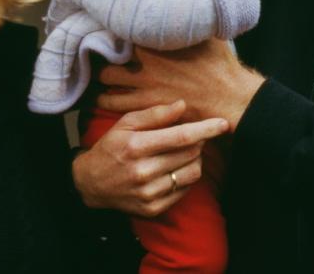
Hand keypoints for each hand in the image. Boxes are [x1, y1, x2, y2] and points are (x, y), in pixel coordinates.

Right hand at [72, 100, 228, 216]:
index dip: (205, 129)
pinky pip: (185, 189)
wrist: (90, 183)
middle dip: (199, 141)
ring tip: (184, 152)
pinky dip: (186, 176)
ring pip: (192, 173)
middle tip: (193, 136)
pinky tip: (175, 169)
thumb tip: (182, 105)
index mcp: (136, 146)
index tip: (223, 123)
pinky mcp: (153, 208)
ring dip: (195, 159)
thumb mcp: (125, 124)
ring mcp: (149, 193)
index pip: (181, 136)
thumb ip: (154, 114)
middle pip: (190, 154)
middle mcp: (143, 171)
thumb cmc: (110, 148)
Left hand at [97, 39, 265, 128]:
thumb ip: (188, 23)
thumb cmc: (222, 66)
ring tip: (103, 78)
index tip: (115, 27)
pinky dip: (109, 100)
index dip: (117, 29)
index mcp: (159, 44)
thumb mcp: (207, 36)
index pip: (124, 31)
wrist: (230, 99)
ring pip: (107, 82)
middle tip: (104, 55)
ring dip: (103, 79)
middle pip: (109, 56)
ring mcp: (145, 88)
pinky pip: (116, 104)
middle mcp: (146, 65)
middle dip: (105, 56)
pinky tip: (108, 98)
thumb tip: (183, 7)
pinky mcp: (148, 107)